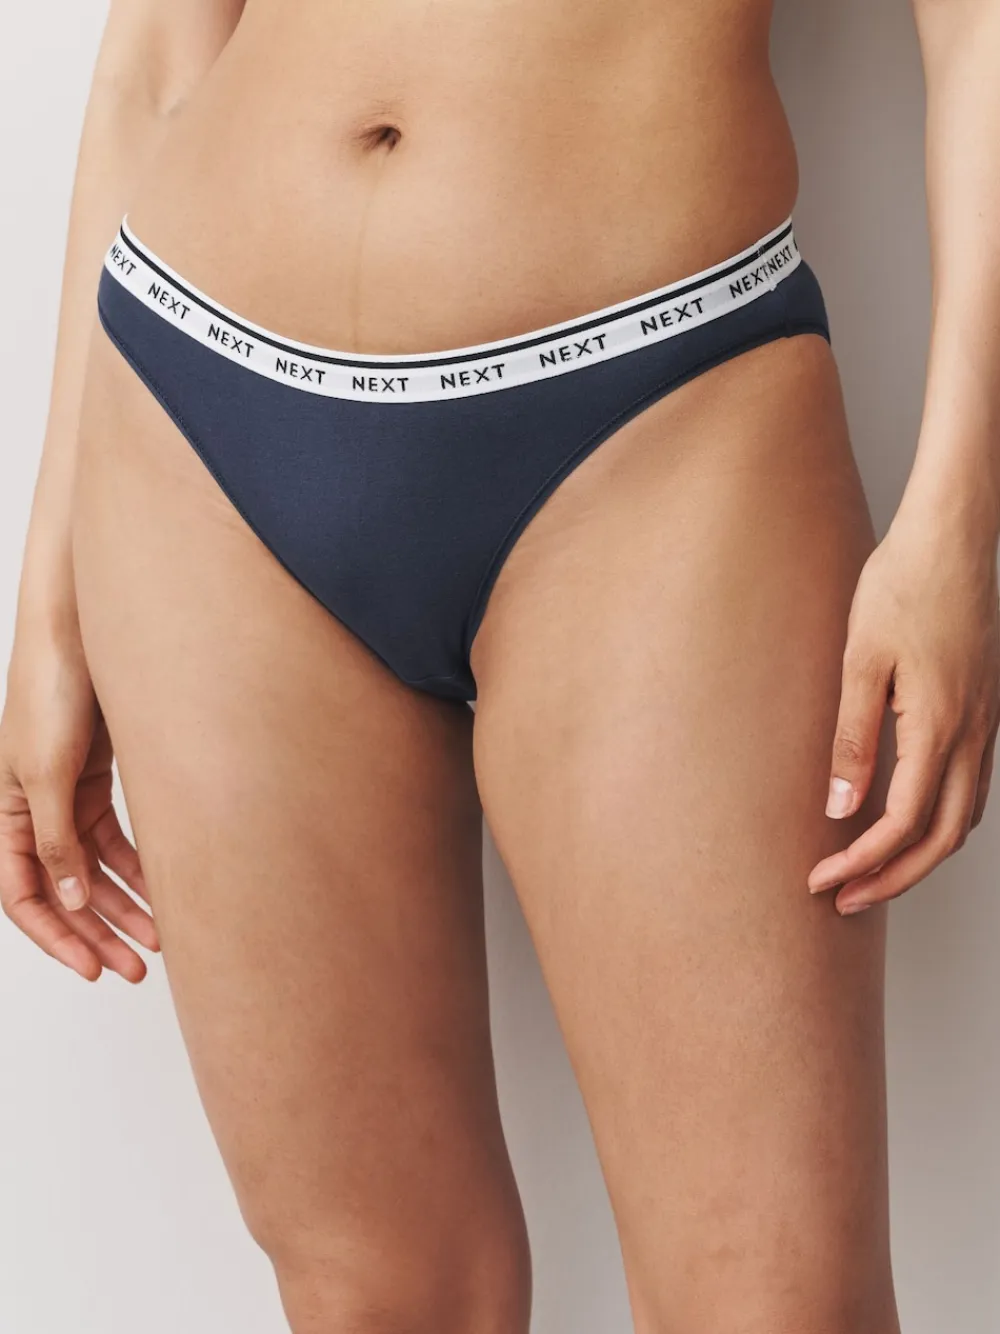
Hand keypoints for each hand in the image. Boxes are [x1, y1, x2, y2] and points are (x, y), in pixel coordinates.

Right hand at [0, 625, 157, 980]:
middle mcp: (35, 811)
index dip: (56, 937)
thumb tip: (69, 900)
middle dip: (100, 932)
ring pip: (97, 869)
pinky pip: (120, 838)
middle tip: (136, 968)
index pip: (25, 896)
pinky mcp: (100, 777)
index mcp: (6, 814)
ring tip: (161, 939)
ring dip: (127, 903)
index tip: (93, 968)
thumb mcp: (48, 773)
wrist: (85, 632)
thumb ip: (57, 838)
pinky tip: (166, 890)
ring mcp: (69, 795)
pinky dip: (140, 865)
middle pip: (66, 891)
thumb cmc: (52, 691)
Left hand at [808, 501, 999, 913]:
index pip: (901, 824)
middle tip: (844, 900)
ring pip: (964, 818)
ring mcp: (986, 724)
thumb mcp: (860, 662)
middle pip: (941, 838)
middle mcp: (973, 734)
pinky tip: (908, 821)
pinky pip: (971, 788)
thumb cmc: (899, 586)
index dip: (861, 862)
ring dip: (919, 855)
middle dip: (892, 878)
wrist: (951, 536)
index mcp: (939, 726)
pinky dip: (941, 822)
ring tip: (872, 874)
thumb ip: (852, 740)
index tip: (820, 881)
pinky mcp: (985, 710)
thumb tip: (839, 808)